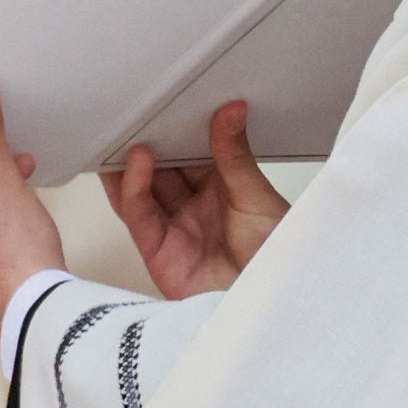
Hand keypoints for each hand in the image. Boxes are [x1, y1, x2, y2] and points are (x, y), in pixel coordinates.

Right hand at [102, 100, 288, 298]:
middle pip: (163, 167)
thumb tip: (232, 111)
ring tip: (128, 127)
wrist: (274, 310)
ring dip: (132, 160)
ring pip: (142, 188)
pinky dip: (132, 186)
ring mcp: (175, 229)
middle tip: (141, 106)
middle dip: (150, 138)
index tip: (170, 97)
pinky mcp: (157, 252)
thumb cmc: (279, 262)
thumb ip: (234, 156)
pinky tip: (138, 160)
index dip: (179, 127)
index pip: (193, 151)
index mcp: (223, 191)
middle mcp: (195, 209)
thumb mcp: (259, 199)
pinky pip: (137, 214)